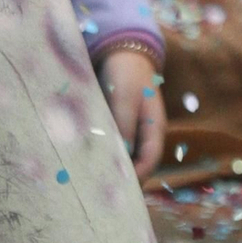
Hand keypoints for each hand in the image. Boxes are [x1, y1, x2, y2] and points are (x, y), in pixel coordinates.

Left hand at [97, 48, 165, 180]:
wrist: (120, 50)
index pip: (149, 161)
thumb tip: (121, 157)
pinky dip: (103, 153)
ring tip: (93, 180)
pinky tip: (87, 159)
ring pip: (124, 154)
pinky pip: (112, 144)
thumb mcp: (125, 99)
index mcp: (154, 129)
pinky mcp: (116, 124)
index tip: (119, 189)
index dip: (138, 177)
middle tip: (103, 191)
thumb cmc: (126, 73)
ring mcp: (130, 129)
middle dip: (124, 177)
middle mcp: (144, 133)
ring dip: (112, 166)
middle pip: (138, 162)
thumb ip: (124, 127)